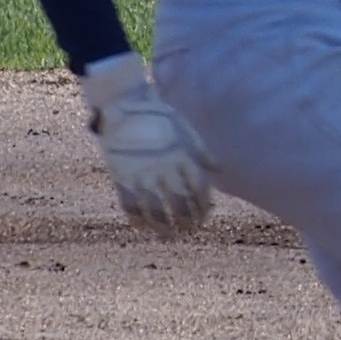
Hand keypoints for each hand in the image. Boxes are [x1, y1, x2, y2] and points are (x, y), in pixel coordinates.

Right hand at [78, 56, 214, 236]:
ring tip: (168, 236)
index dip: (203, 206)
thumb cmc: (156, 112)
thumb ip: (202, 150)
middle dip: (187, 222)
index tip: (204, 216)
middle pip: (179, 204)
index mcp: (182, 155)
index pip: (199, 189)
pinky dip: (137, 219)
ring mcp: (141, 174)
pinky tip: (142, 227)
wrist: (121, 103)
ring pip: (156, 210)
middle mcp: (164, 168)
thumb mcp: (184, 126)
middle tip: (189, 231)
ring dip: (164, 227)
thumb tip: (219, 170)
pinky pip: (130, 205)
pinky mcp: (121, 176)